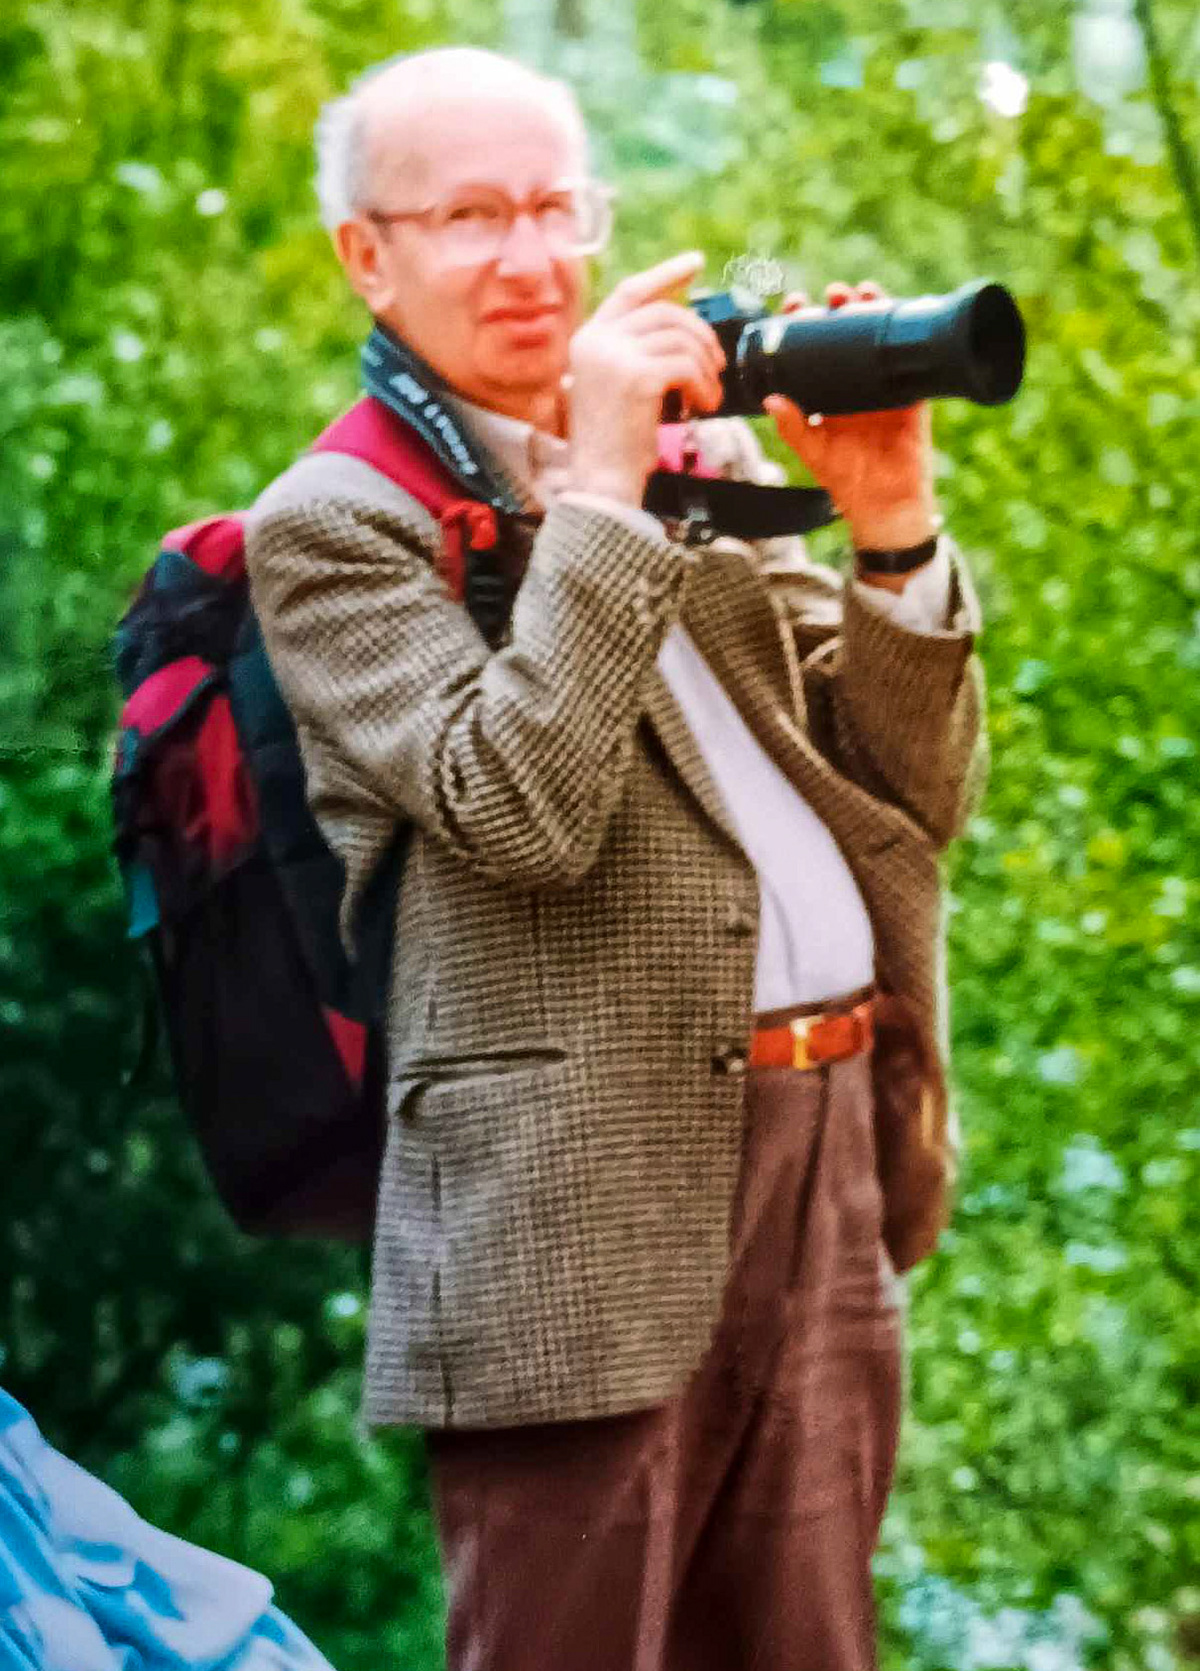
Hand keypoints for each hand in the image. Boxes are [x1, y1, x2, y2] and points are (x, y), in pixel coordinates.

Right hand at [565, 253, 724, 506]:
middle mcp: (596, 341)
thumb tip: (681, 328)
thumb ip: (635, 352)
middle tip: (718, 364)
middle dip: (700, 334)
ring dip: (706, 366)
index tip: (695, 263)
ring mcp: (614, 356)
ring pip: (680, 337)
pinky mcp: (636, 376)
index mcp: (588, 339)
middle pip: (665, 312)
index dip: (665, 275)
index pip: (632, 292)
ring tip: (709, 395)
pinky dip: (704, 385)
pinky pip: (687, 365)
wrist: (602, 484)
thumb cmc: (616, 446)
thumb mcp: (618, 388)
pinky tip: (703, 406)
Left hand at [763, 280, 939, 552]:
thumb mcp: (815, 452)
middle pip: (849, 330)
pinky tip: (901, 313)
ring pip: (880, 336)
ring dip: (874, 309)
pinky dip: (908, 335)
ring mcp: (886, 383)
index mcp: (830, 390)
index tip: (797, 304)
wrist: (887, 506)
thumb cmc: (847, 481)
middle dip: (842, 305)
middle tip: (834, 294)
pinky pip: (913, 358)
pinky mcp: (914, 393)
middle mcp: (856, 381)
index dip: (806, 321)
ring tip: (865, 293)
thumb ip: (794, 428)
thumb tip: (771, 400)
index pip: (815, 346)